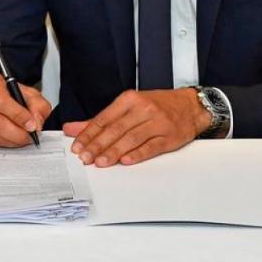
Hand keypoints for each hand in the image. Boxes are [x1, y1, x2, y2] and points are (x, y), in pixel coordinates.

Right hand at [0, 70, 52, 147]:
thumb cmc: (12, 96)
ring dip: (11, 140)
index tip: (31, 125)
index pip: (0, 100)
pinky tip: (10, 138)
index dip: (17, 115)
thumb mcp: (30, 95)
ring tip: (22, 138)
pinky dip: (3, 144)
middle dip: (16, 132)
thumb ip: (38, 106)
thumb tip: (35, 123)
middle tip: (30, 136)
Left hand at [63, 87, 209, 166]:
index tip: (77, 146)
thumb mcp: (128, 106)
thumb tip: (72, 129)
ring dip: (114, 151)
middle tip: (85, 157)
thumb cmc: (157, 106)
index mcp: (129, 99)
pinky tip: (126, 161)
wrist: (190, 106)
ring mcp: (157, 123)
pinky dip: (138, 154)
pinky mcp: (169, 137)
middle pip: (116, 129)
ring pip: (131, 138)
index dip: (89, 134)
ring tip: (100, 162)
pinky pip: (151, 146)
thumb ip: (99, 120)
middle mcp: (142, 109)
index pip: (104, 118)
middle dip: (98, 145)